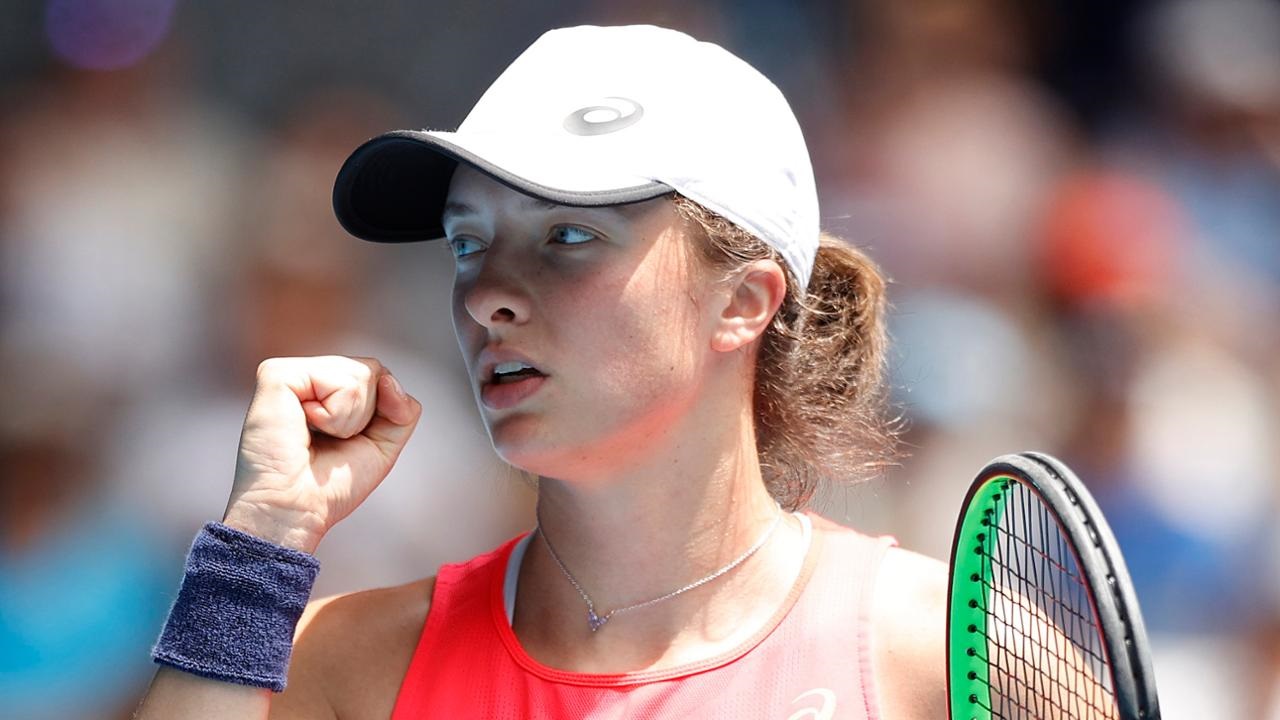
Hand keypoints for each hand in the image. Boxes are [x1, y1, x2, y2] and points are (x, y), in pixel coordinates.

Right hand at [222, 356, 421, 552]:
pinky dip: (334, 414)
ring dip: (350, 418)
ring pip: (361, 373)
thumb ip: (402, 410)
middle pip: (372, 370)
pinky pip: (338, 380)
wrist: (297, 510)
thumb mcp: (383, 444)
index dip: (381, 411)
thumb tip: (388, 378)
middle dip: (366, 415)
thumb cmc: (332, 486)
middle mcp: (308, 376)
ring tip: (316, 435)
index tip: (347, 441)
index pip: (378, 375)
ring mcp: (291, 373)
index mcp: (327, 390)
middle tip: (329, 441)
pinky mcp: (277, 374)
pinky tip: (305, 425)